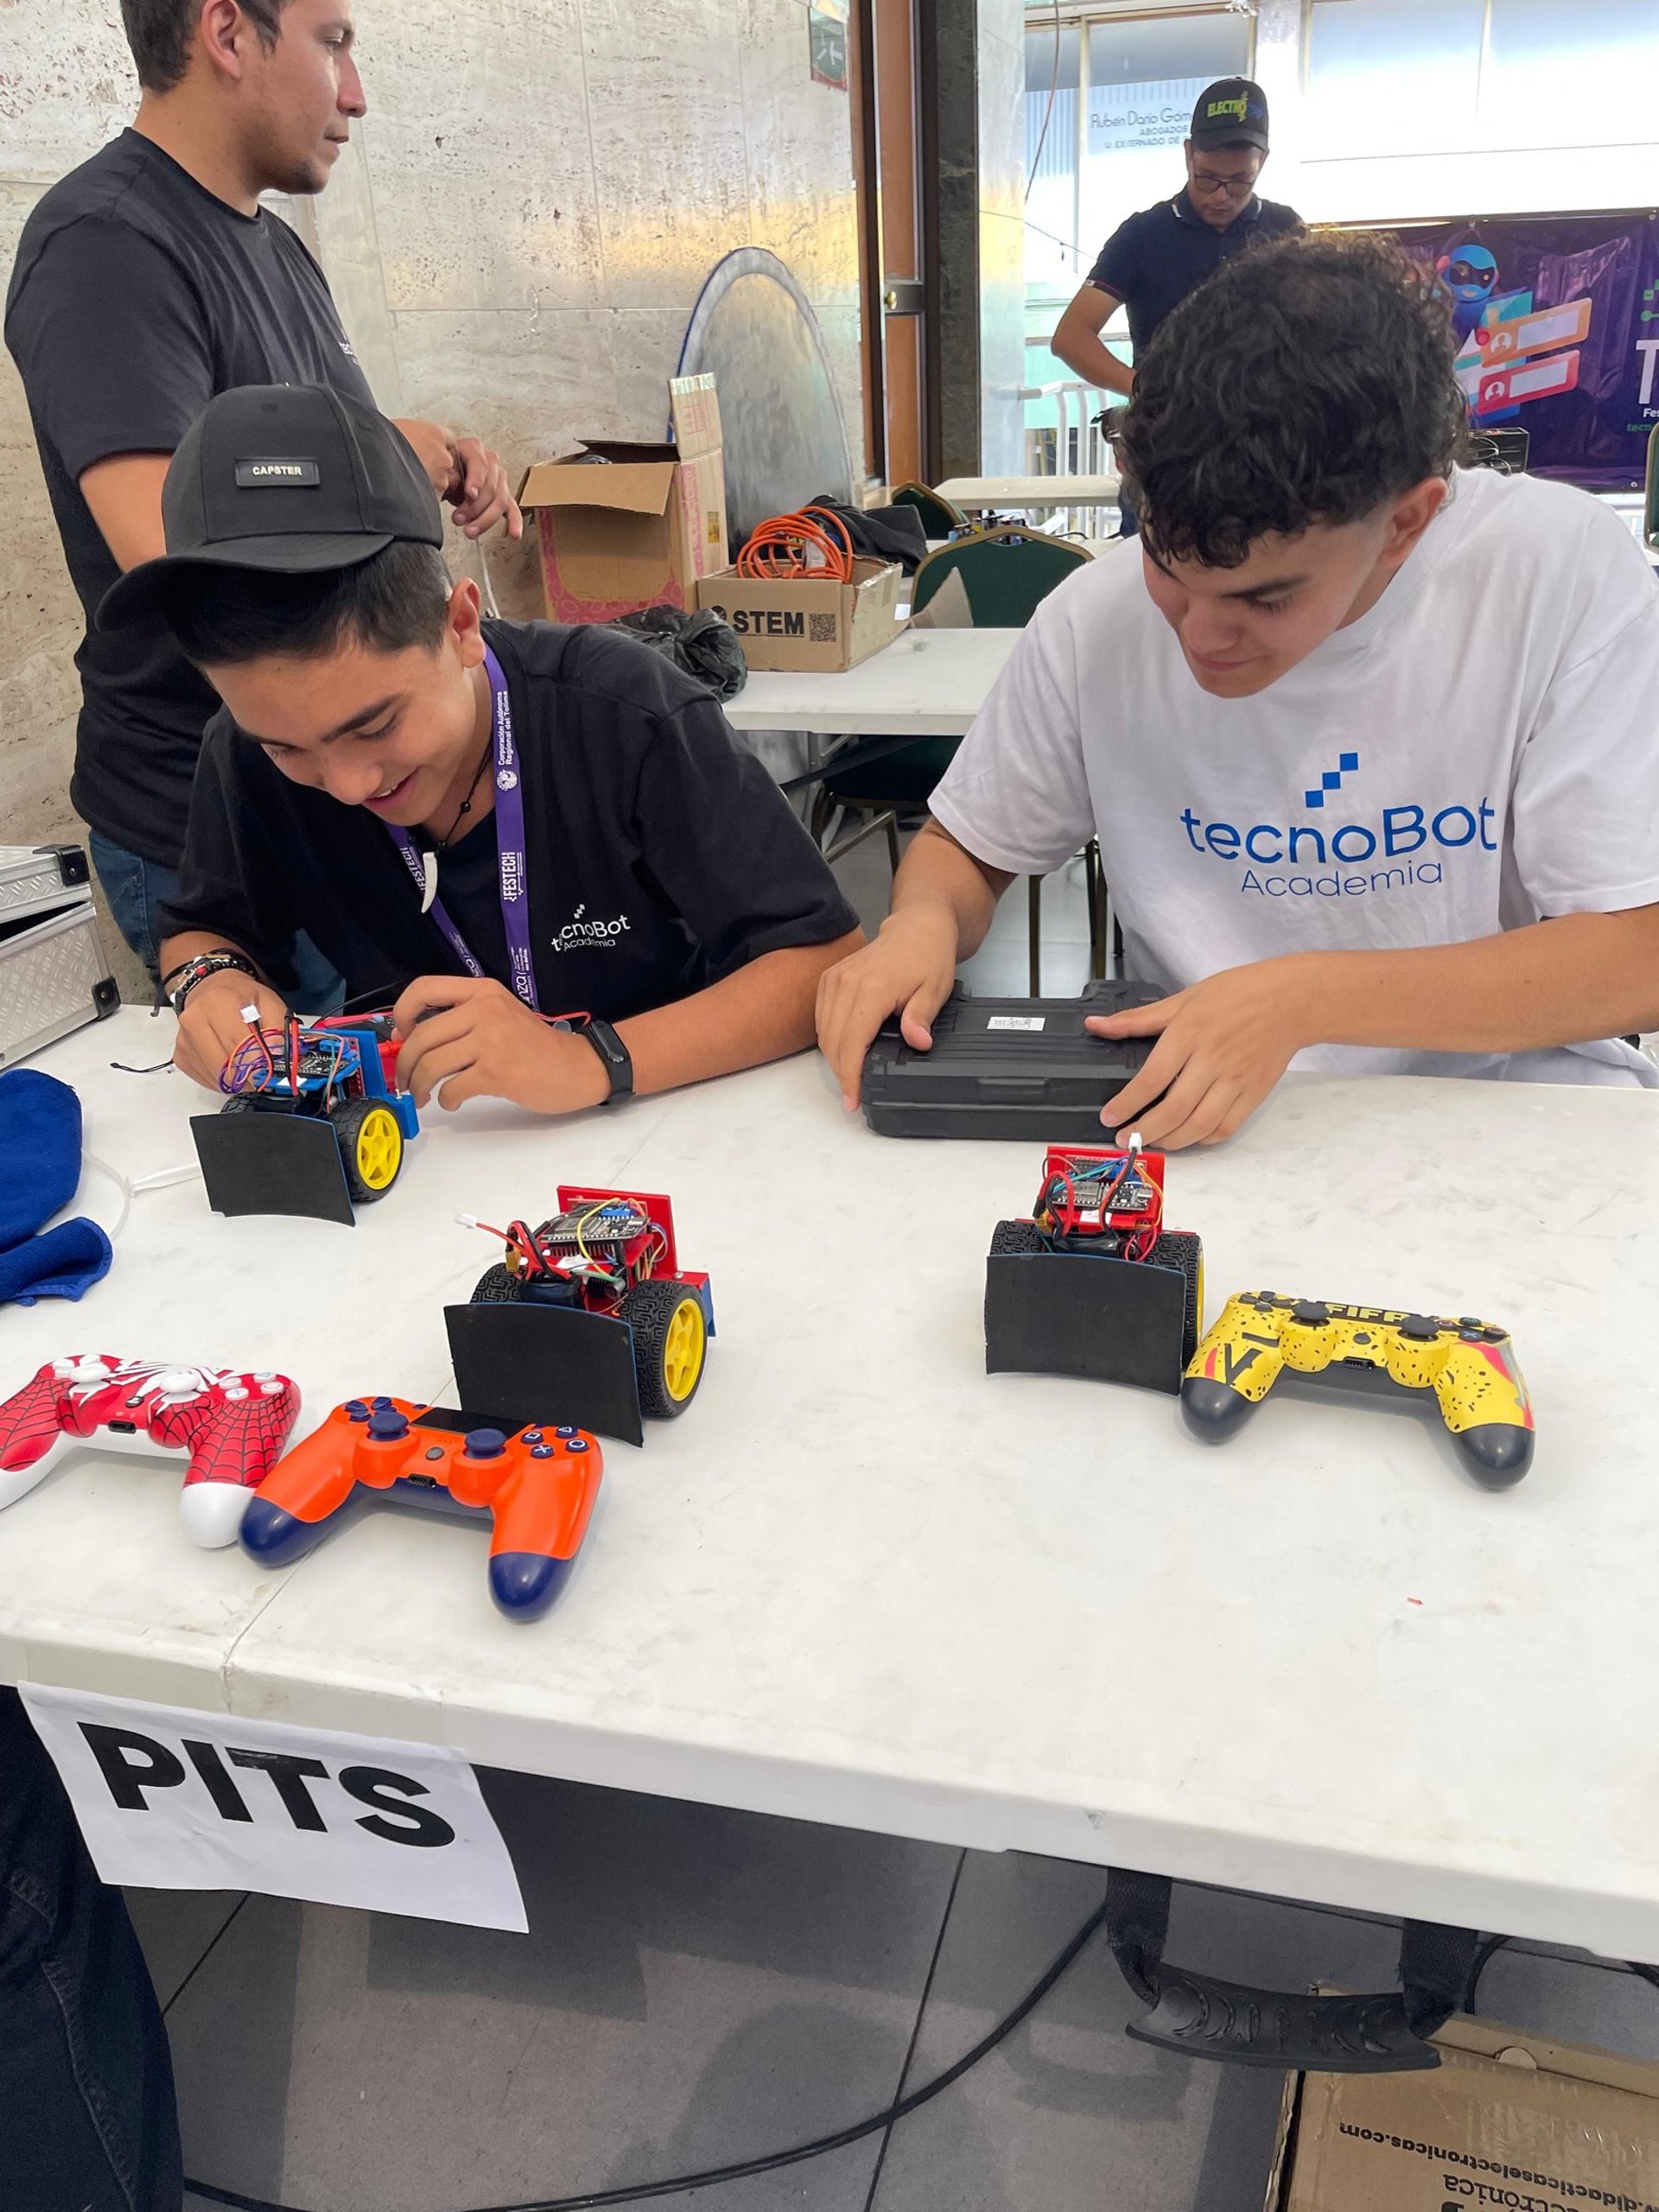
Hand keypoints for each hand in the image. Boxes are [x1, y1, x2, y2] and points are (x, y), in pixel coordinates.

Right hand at [173, 970, 287, 1090]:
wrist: (211, 989)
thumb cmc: (242, 996)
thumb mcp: (269, 1002)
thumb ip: (278, 1028)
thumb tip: (276, 1055)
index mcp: (218, 1003)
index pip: (239, 1046)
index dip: (258, 1066)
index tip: (271, 1073)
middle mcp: (194, 1021)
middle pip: (225, 1067)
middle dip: (249, 1077)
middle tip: (262, 1074)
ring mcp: (184, 1040)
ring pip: (216, 1078)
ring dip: (237, 1081)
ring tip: (247, 1066)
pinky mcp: (180, 1056)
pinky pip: (207, 1080)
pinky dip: (223, 1080)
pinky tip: (230, 1064)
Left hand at [392, 976, 611, 1112]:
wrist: (578, 1067)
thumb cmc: (536, 1046)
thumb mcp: (500, 1015)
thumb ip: (462, 1019)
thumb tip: (411, 1038)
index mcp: (483, 991)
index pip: (424, 989)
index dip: (401, 1013)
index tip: (401, 1037)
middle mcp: (485, 1009)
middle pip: (422, 1036)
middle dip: (405, 1064)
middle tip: (405, 1081)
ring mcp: (491, 1040)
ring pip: (432, 1064)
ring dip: (419, 1086)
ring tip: (422, 1096)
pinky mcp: (497, 1071)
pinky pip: (452, 1087)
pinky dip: (445, 1099)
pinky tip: (453, 1101)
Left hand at [442, 434, 521, 540]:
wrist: (440, 477)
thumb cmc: (439, 470)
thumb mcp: (438, 467)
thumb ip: (446, 473)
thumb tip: (454, 481)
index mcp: (472, 448)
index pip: (480, 463)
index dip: (476, 480)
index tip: (470, 494)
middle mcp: (489, 461)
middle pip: (492, 486)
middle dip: (475, 507)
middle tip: (458, 519)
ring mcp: (498, 479)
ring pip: (500, 500)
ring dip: (485, 519)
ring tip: (469, 531)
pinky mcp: (502, 496)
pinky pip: (511, 509)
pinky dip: (514, 522)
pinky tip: (514, 534)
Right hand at [815, 906, 958, 1109]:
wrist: (916, 929)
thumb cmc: (927, 957)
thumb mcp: (935, 990)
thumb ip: (921, 1018)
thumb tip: (918, 1043)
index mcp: (872, 988)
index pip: (852, 1043)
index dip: (850, 1076)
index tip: (853, 1100)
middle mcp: (846, 983)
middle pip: (833, 1042)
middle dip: (842, 1073)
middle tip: (855, 1094)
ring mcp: (834, 979)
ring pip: (823, 1032)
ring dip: (834, 1057)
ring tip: (852, 1074)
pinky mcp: (829, 978)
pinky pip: (821, 1017)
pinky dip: (830, 1038)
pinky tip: (846, 1049)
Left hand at [1087, 958, 1316, 1148]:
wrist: (1291, 1000)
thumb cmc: (1237, 994)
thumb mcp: (1184, 998)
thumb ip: (1137, 1018)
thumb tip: (1097, 1025)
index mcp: (1189, 1034)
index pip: (1150, 1079)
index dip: (1127, 1104)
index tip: (1110, 1117)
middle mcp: (1211, 1060)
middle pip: (1173, 1110)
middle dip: (1144, 1131)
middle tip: (1125, 1138)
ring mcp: (1235, 1080)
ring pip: (1199, 1125)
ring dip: (1171, 1141)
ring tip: (1153, 1140)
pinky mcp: (1254, 1094)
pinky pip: (1226, 1127)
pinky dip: (1204, 1139)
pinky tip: (1189, 1136)